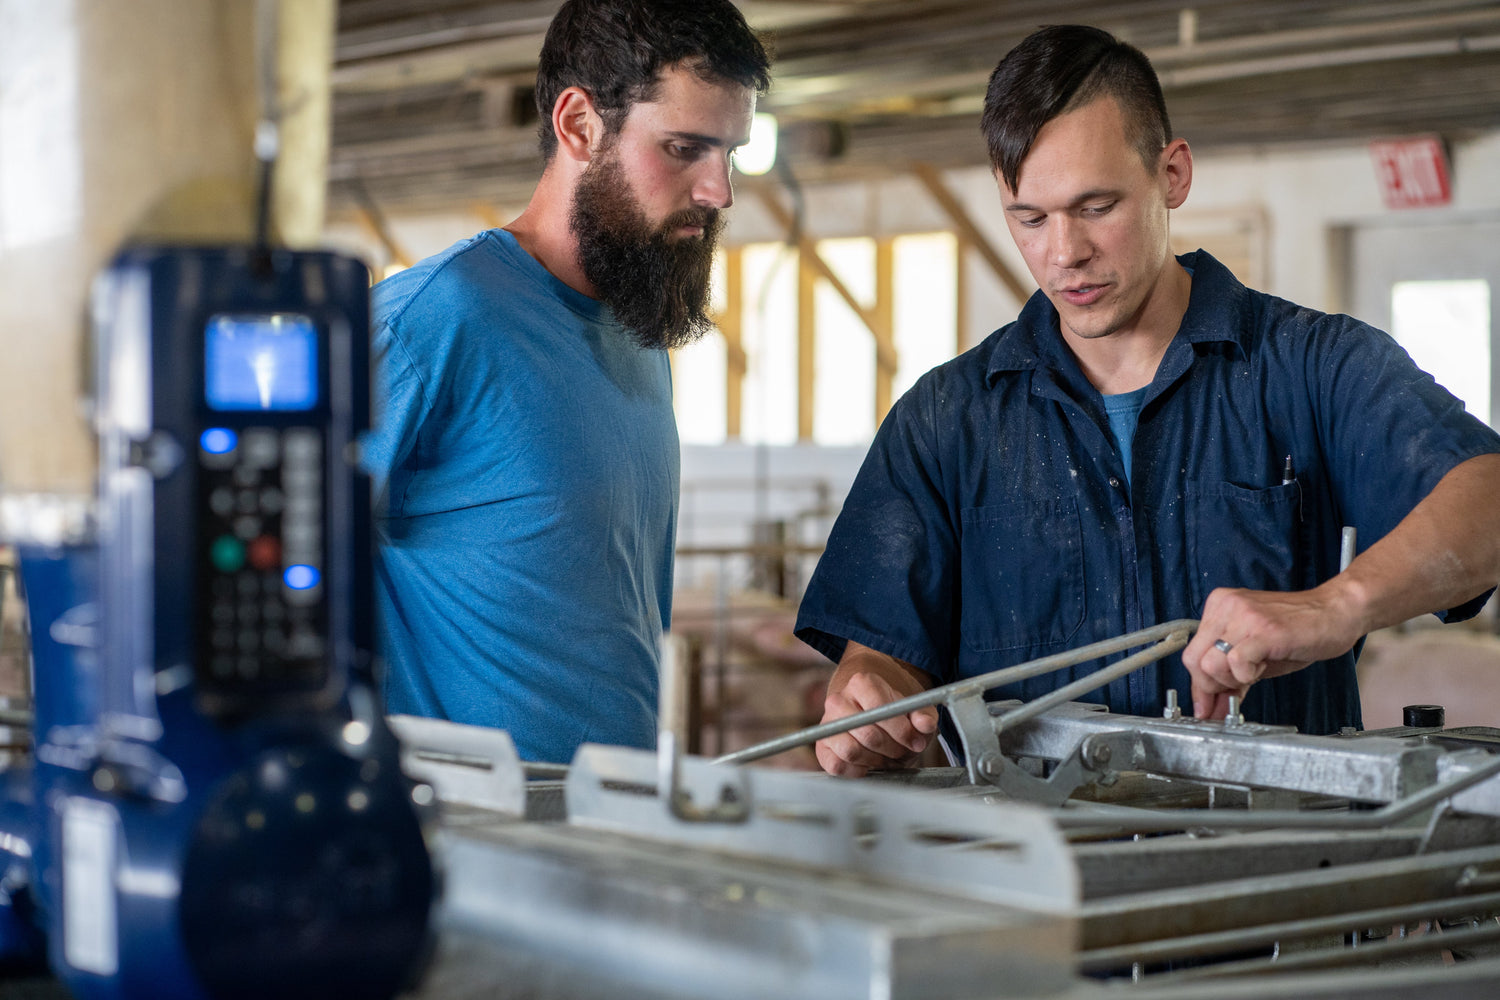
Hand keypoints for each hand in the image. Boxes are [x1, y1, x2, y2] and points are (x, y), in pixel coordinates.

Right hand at [815, 641, 938, 776]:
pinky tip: (869, 763)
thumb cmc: (895, 715)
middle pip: (867, 734)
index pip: (878, 707)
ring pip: (851, 751)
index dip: (900, 729)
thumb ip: (923, 717)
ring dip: (876, 760)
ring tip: (886, 757)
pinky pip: (837, 766)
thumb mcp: (915, 711)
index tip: (915, 741)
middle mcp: (838, 701)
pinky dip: (858, 771)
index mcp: (862, 683)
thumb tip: (924, 724)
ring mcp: (827, 725)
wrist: (872, 719)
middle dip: (891, 748)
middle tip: (902, 751)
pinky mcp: (822, 748)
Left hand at [1182, 583, 1364, 719]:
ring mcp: (1244, 616)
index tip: (1208, 707)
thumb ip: (1230, 676)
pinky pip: (1236, 662)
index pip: (1192, 654)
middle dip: (1213, 687)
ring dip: (1232, 681)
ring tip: (1257, 671)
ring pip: (1210, 664)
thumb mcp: (1256, 653)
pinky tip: (1263, 668)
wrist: (1336, 612)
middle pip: (1194, 661)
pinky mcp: (1264, 630)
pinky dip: (1247, 676)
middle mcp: (1226, 607)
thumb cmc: (1299, 630)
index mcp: (1219, 607)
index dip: (1200, 686)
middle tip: (1236, 692)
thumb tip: (1211, 708)